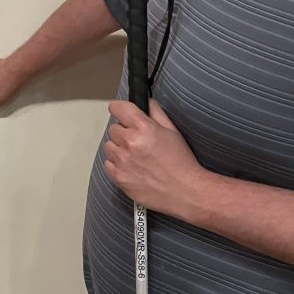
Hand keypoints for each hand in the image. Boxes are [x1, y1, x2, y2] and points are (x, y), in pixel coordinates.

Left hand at [103, 99, 205, 217]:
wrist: (185, 191)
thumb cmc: (181, 162)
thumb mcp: (172, 131)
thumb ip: (156, 113)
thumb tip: (146, 102)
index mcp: (143, 127)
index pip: (117, 107)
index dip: (120, 110)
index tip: (123, 114)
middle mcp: (129, 142)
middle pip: (113, 129)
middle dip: (124, 133)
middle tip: (138, 142)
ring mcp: (122, 160)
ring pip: (109, 146)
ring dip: (119, 149)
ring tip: (136, 157)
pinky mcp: (118, 177)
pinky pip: (108, 164)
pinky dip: (117, 165)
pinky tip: (132, 168)